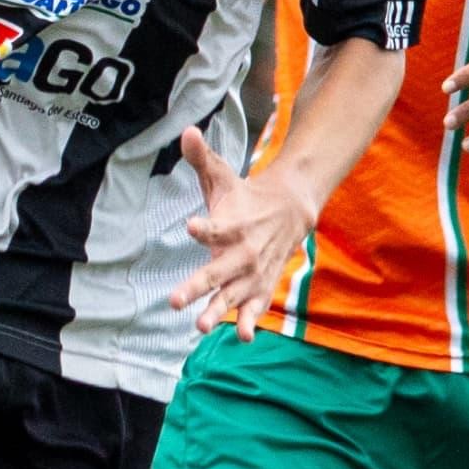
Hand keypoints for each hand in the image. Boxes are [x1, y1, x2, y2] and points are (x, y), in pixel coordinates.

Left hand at [167, 128, 316, 336]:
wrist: (292, 209)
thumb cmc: (245, 195)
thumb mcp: (223, 176)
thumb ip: (202, 158)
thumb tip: (186, 130)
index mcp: (233, 223)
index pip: (216, 227)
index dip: (204, 228)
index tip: (191, 227)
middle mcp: (243, 251)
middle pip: (218, 270)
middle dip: (198, 286)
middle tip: (175, 301)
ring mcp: (253, 272)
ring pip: (233, 295)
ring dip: (218, 312)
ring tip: (201, 327)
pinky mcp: (261, 286)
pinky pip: (255, 307)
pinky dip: (250, 321)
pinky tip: (243, 337)